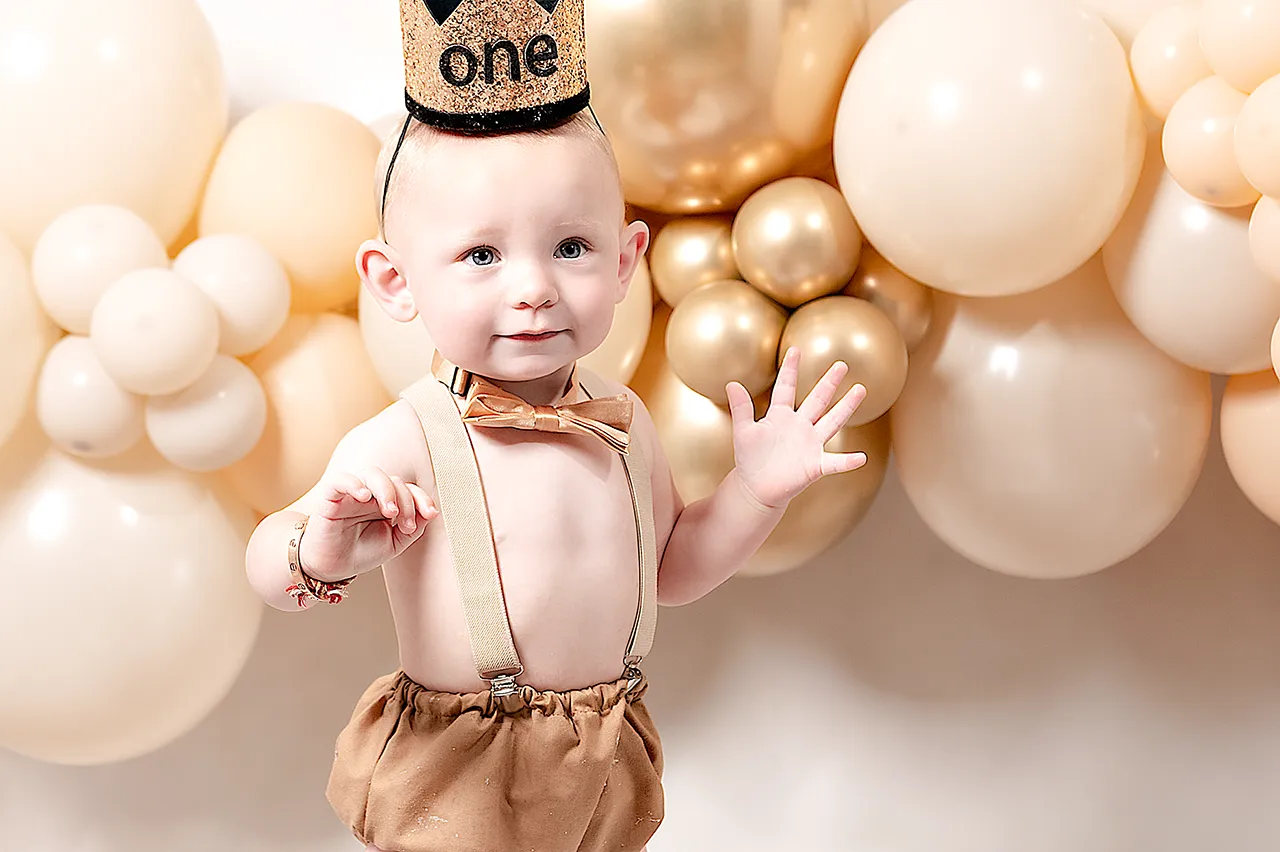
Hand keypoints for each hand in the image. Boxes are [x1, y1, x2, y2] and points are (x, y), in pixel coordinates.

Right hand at [299, 468, 438, 579]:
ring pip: (372, 474)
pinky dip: (353, 483)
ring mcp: (350, 493)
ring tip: (390, 512)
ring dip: (387, 490)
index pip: (408, 488)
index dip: (422, 498)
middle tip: (406, 524)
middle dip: (406, 500)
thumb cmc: (361, 552)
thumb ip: (413, 526)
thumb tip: (431, 512)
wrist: (333, 568)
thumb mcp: (395, 542)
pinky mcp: (330, 497)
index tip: (430, 514)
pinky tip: (363, 496)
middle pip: (394, 480)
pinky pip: (340, 480)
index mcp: (386, 501)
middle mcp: (370, 494)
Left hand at [725, 347, 868, 509]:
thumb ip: (740, 408)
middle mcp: (800, 426)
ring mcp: (810, 445)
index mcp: (780, 416)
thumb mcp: (743, 432)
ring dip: (846, 407)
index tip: (795, 349)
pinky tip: (861, 458)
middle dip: (829, 382)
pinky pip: (834, 463)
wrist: (756, 488)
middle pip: (817, 400)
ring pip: (832, 422)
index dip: (790, 370)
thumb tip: (731, 383)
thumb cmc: (750, 459)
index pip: (786, 388)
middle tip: (842, 364)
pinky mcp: (815, 466)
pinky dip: (847, 462)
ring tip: (860, 390)